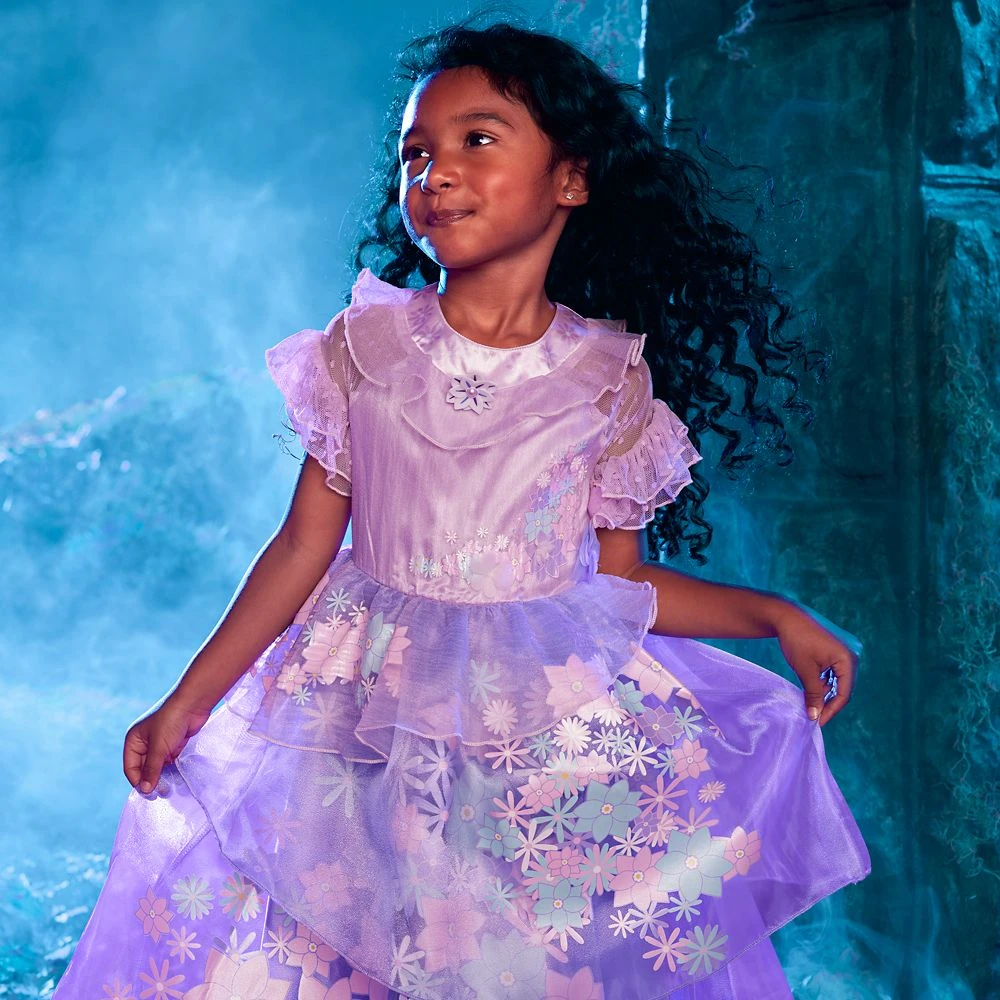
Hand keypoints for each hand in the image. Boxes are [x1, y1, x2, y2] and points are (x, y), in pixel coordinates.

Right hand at [123, 696, 212, 793]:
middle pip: (143, 769)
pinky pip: (168, 762)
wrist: (194, 703)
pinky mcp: (173, 744)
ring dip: (162, 777)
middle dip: (151, 781)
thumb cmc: (171, 721)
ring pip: (157, 767)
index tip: (149, 794)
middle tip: (162, 793)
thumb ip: (152, 769)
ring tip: (169, 789)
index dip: (138, 782)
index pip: (130, 768)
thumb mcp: (159, 747)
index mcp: (133, 741)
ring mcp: (159, 744)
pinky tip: (176, 779)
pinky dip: (171, 770)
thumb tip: (145, 790)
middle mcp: (144, 743)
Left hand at [772, 600, 861, 726]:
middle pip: (843, 688)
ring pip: (837, 681)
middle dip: (828, 702)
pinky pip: (832, 672)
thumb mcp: (805, 671)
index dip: (831, 710)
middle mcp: (850, 655)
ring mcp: (843, 652)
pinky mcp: (834, 650)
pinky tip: (810, 687)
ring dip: (824, 692)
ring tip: (809, 702)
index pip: (844, 693)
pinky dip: (822, 681)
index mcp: (848, 659)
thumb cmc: (796, 641)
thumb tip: (814, 717)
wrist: (786, 616)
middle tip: (813, 715)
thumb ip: (813, 695)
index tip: (817, 722)